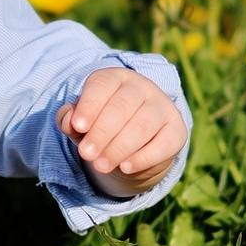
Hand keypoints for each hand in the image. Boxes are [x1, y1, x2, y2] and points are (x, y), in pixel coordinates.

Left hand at [55, 67, 186, 197]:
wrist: (133, 148)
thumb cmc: (101, 127)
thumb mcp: (82, 123)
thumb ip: (71, 120)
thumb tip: (68, 121)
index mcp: (115, 78)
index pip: (103, 85)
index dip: (90, 105)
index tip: (78, 126)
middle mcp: (142, 87)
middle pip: (123, 106)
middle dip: (102, 132)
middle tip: (86, 155)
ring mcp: (163, 107)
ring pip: (143, 124)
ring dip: (120, 147)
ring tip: (101, 166)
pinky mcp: (177, 130)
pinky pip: (164, 144)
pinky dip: (143, 157)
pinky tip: (125, 168)